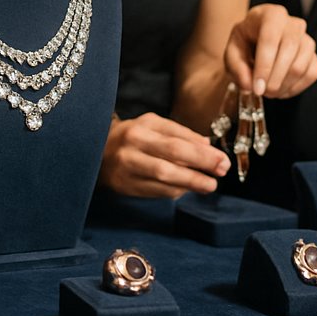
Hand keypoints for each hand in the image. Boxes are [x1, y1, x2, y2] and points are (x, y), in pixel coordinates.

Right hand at [99, 112, 230, 197]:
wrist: (94, 151)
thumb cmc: (130, 136)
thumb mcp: (152, 124)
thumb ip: (180, 133)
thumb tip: (208, 145)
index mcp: (141, 128)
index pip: (176, 140)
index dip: (202, 152)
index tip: (222, 159)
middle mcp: (132, 147)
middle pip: (172, 157)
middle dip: (201, 165)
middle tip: (221, 170)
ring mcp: (128, 168)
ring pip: (165, 177)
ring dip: (191, 183)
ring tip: (210, 185)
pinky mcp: (125, 186)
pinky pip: (156, 191)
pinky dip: (175, 191)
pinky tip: (187, 189)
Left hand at [224, 4, 316, 97]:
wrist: (257, 40)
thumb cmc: (245, 42)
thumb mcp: (233, 51)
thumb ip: (237, 68)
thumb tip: (249, 86)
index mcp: (270, 15)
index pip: (270, 39)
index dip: (264, 66)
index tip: (257, 87)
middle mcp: (292, 24)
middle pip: (289, 52)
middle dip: (274, 79)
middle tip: (261, 92)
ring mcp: (307, 39)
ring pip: (301, 66)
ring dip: (283, 85)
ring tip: (268, 92)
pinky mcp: (314, 55)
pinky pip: (311, 74)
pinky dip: (295, 88)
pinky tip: (280, 90)